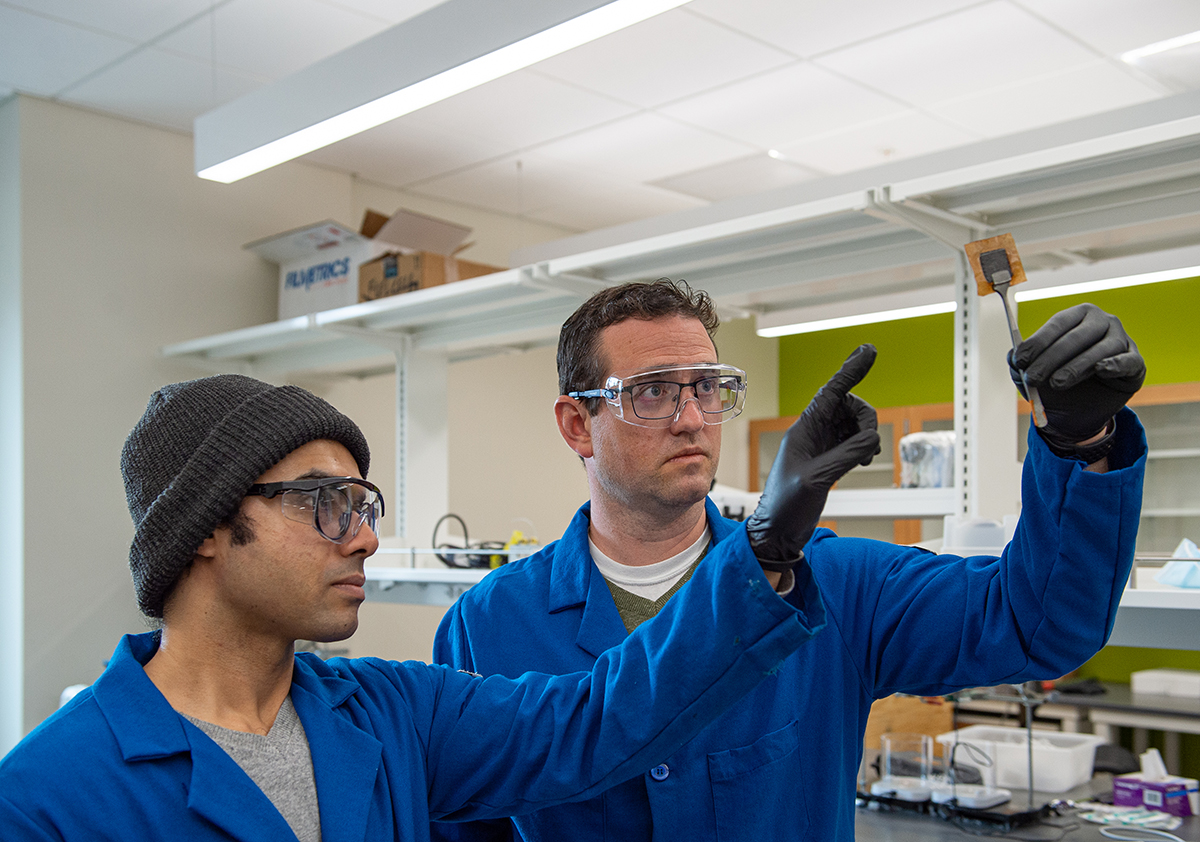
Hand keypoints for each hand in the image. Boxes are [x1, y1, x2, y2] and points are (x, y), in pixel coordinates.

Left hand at [746, 345, 881, 569]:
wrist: (778, 532)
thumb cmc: (786, 506)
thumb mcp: (818, 478)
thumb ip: (846, 455)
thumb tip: (871, 439)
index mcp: (804, 429)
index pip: (832, 391)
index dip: (851, 370)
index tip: (869, 351)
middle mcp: (812, 432)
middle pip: (849, 406)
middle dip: (865, 418)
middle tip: (868, 445)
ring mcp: (820, 445)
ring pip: (853, 423)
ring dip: (866, 435)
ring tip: (864, 457)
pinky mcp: (827, 459)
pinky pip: (852, 439)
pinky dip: (863, 445)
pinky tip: (863, 460)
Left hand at [1008, 303, 1144, 442]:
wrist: (1078, 412)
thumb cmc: (1057, 383)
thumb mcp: (1034, 374)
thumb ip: (1020, 365)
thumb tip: (1011, 357)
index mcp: (1077, 316)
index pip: (1057, 324)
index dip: (1038, 342)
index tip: (1020, 360)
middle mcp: (1102, 322)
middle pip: (1077, 337)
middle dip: (1052, 357)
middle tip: (1034, 377)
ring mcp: (1122, 340)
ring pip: (1101, 349)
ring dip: (1076, 366)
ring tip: (1057, 382)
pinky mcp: (1135, 362)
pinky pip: (1127, 361)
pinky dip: (1114, 364)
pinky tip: (1101, 369)